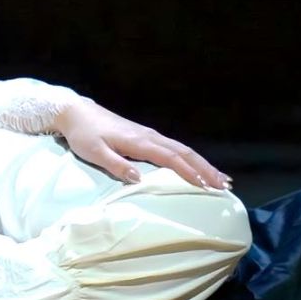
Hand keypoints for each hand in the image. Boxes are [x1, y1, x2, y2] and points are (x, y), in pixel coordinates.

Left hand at [57, 98, 230, 189]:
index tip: (204, 187)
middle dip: (205, 169)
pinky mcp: (146, 137)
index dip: (188, 172)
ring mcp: (149, 135)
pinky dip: (190, 158)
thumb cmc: (84, 134)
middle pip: (184, 152)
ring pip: (182, 149)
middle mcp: (149, 136)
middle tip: (224, 186)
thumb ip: (116, 165)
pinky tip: (196, 167)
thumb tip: (139, 180)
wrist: (77, 112)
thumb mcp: (94, 152)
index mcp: (139, 141)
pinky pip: (174, 148)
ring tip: (219, 179)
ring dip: (202, 164)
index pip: (170, 158)